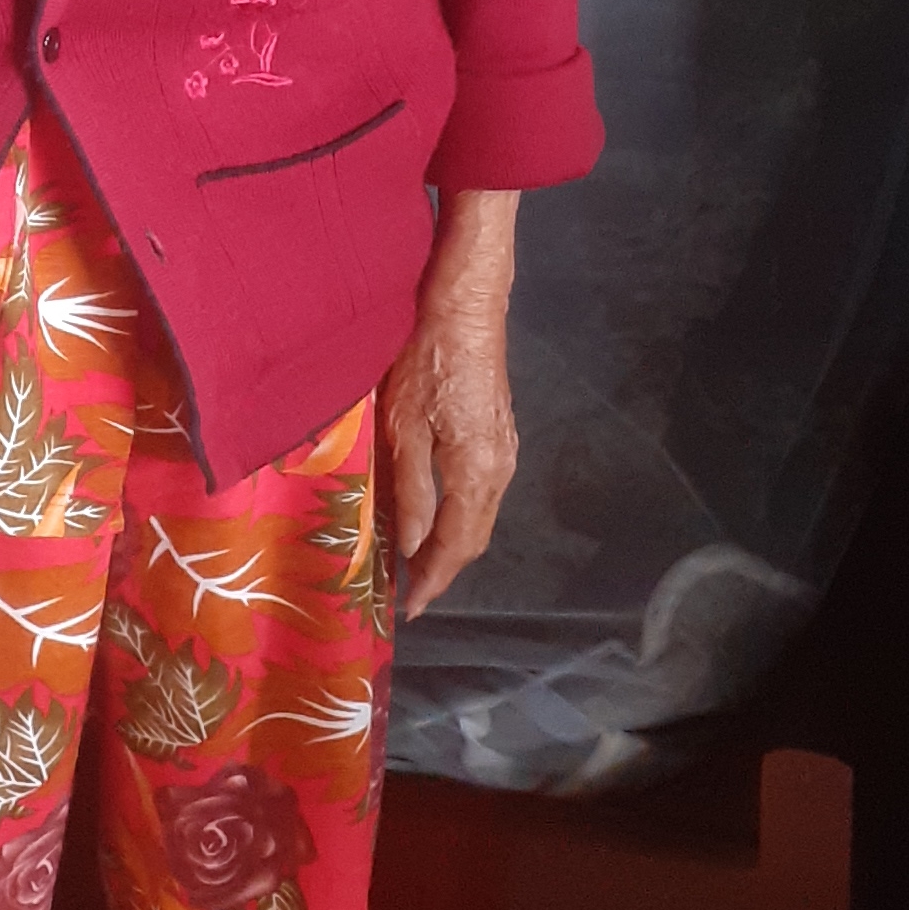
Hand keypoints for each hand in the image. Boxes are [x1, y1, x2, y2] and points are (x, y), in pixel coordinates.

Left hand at [378, 188, 519, 620]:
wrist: (465, 299)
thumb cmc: (425, 359)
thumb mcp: (404, 428)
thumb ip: (409, 491)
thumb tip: (410, 546)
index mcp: (477, 473)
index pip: (457, 547)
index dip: (432, 581)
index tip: (408, 609)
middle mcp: (500, 467)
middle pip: (475, 537)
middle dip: (442, 568)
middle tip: (407, 593)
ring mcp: (505, 446)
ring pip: (480, 515)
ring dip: (450, 542)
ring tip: (413, 560)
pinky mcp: (498, 428)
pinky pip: (481, 491)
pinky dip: (458, 514)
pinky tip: (433, 512)